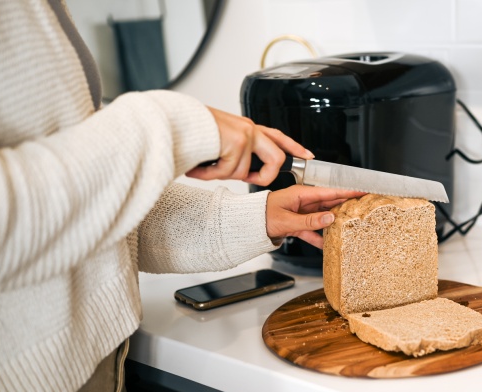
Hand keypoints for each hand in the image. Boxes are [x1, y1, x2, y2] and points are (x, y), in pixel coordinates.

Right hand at [185, 107, 311, 184]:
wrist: (173, 122)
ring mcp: (245, 134)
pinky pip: (228, 171)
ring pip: (245, 171)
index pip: (278, 136)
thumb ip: (235, 152)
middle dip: (264, 176)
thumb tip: (244, 173)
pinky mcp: (236, 141)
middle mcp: (249, 129)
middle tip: (247, 180)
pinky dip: (210, 175)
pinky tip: (198, 168)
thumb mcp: (220, 141)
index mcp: (247, 127)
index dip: (295, 147)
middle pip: (277, 158)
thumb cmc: (191, 132)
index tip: (308, 156)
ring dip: (222, 175)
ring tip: (205, 169)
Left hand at [266, 186, 365, 248]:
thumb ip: (309, 221)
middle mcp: (303, 202)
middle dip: (346, 204)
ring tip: (349, 225)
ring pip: (323, 217)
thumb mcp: (287, 220)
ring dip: (334, 222)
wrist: (247, 226)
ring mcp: (300, 213)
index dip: (346, 191)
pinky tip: (326, 244)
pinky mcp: (297, 224)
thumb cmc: (261, 216)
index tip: (361, 191)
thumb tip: (330, 219)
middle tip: (362, 206)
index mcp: (301, 194)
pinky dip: (319, 237)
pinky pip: (312, 230)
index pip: (329, 192)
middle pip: (329, 203)